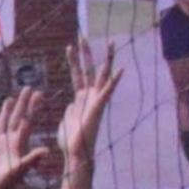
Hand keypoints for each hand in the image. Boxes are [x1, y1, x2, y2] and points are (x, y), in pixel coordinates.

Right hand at [0, 87, 47, 188]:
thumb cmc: (6, 185)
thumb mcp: (19, 171)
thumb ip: (31, 160)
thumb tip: (46, 150)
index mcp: (18, 144)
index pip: (27, 121)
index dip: (33, 107)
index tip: (39, 93)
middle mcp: (11, 142)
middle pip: (17, 117)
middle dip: (22, 103)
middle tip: (28, 87)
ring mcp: (0, 145)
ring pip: (4, 123)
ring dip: (8, 110)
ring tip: (10, 98)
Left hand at [58, 38, 121, 164]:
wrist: (75, 152)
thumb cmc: (71, 139)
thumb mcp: (67, 119)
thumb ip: (70, 109)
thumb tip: (71, 104)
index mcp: (80, 98)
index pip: (77, 74)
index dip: (74, 60)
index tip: (69, 47)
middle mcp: (90, 96)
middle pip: (88, 69)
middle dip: (86, 53)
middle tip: (82, 35)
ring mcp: (96, 100)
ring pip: (101, 75)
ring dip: (105, 59)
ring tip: (109, 42)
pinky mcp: (98, 107)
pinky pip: (108, 91)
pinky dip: (114, 80)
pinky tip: (121, 69)